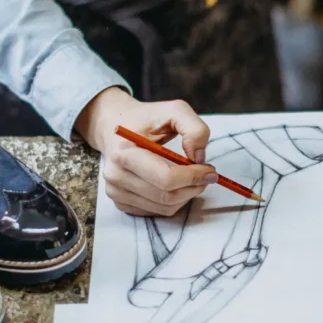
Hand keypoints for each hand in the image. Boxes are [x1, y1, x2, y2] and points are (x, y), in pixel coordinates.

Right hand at [75, 87, 216, 216]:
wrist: (113, 126)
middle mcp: (116, 176)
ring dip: (186, 196)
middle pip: (167, 196)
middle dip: (194, 188)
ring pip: (165, 208)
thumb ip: (194, 128)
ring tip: (192, 178)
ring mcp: (115, 192)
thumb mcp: (174, 110)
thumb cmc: (145, 119)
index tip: (210, 170)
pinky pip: (157, 211)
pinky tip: (175, 184)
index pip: (166, 178)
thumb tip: (199, 157)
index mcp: (125, 153)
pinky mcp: (120, 202)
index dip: (193, 177)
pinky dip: (173, 201)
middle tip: (206, 176)